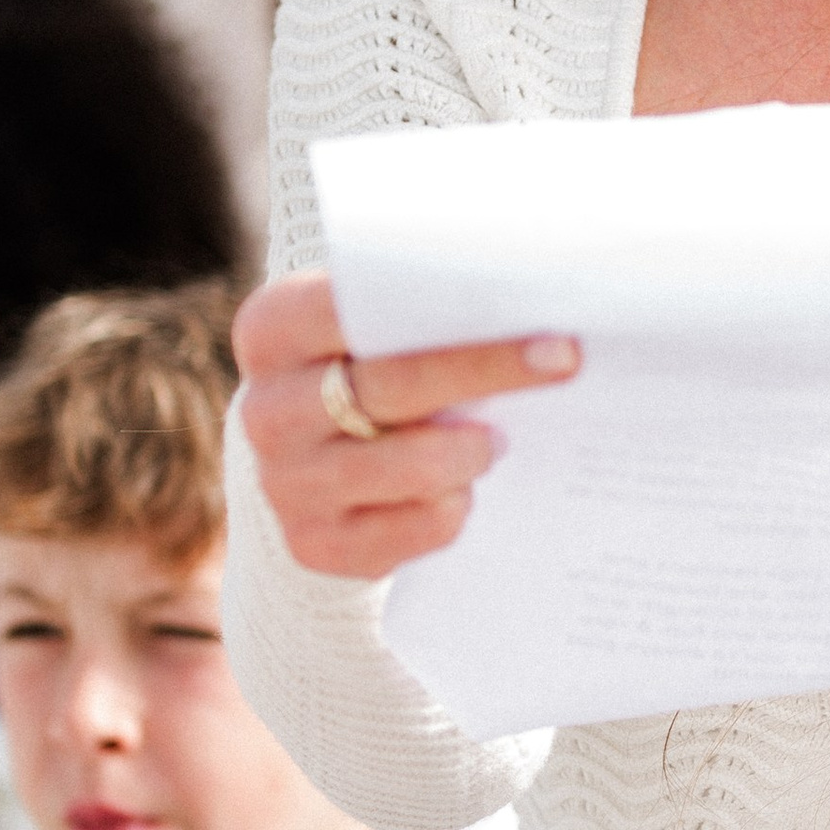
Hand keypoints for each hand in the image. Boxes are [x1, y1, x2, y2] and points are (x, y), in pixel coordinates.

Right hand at [232, 272, 579, 583]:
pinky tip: (464, 490)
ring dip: (470, 451)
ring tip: (498, 439)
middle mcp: (265, 410)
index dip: (450, 308)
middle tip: (563, 361)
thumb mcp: (376, 320)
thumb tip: (523, 286)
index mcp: (272, 332)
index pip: (355, 308)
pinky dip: (453, 508)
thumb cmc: (369, 365)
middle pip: (391, 385)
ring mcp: (285, 483)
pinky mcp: (314, 544)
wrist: (317, 454)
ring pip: (407, 467)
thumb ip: (424, 297)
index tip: (534, 309)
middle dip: (488, 370)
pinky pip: (411, 529)